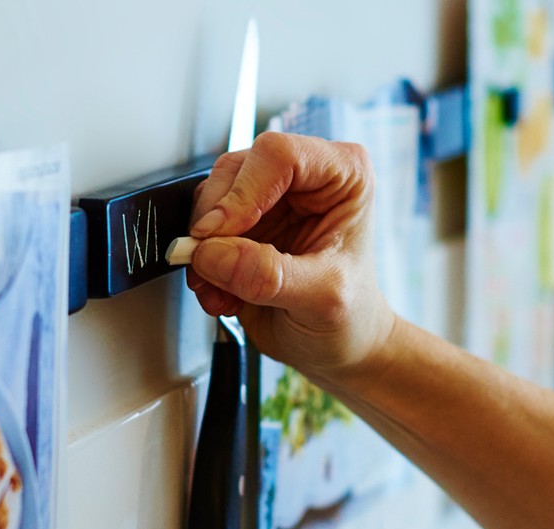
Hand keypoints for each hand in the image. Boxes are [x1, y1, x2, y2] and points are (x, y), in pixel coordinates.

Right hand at [186, 132, 395, 379]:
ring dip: (204, 249)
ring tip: (223, 289)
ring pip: (211, 198)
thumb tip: (213, 254)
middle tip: (212, 266)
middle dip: (215, 224)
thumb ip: (268, 275)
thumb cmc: (351, 317)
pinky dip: (202, 264)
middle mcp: (303, 178)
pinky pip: (202, 230)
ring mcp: (269, 200)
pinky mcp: (242, 226)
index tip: (219, 234)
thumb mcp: (321, 299)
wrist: (338, 348)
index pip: (278, 156)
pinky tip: (222, 293)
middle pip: (235, 171)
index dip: (242, 193)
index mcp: (342, 175)